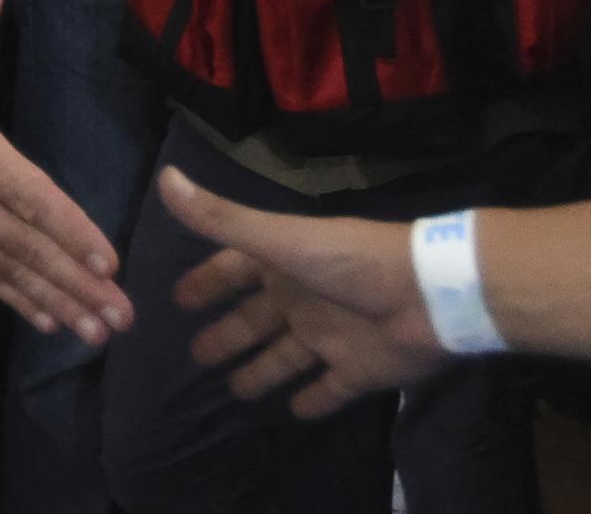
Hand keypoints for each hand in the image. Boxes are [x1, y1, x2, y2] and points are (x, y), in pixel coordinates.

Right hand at [0, 0, 135, 344]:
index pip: (28, 195)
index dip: (70, 230)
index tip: (108, 261)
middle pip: (27, 248)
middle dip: (78, 285)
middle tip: (123, 318)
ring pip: (7, 271)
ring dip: (55, 303)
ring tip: (97, 332)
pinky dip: (15, 300)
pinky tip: (46, 322)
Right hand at [159, 168, 445, 417]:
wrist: (426, 296)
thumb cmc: (349, 262)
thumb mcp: (279, 238)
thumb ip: (221, 218)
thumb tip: (164, 178)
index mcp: (283, 264)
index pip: (236, 271)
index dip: (209, 282)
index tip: (180, 299)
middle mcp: (303, 299)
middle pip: (257, 320)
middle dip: (228, 335)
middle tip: (196, 356)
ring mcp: (331, 336)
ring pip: (287, 357)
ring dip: (262, 371)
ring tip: (234, 390)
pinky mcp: (358, 370)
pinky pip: (330, 389)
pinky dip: (314, 401)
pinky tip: (295, 413)